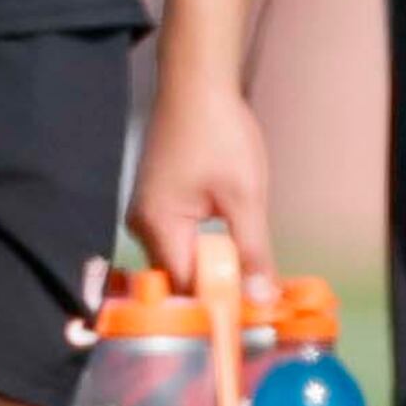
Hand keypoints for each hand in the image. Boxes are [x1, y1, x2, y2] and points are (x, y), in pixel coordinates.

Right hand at [128, 66, 275, 286]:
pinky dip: (207, 250)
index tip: (252, 322)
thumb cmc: (221, 133)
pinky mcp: (160, 203)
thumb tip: (262, 298)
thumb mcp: (245, 195)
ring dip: (214, 270)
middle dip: (217, 291)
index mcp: (158, 226)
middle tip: (259, 306)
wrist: (197, 83)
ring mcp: (149, 214)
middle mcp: (143, 226)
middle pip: (180, 278)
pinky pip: (181, 241)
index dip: (218, 306)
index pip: (186, 287)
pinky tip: (234, 254)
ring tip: (252, 285)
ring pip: (182, 260)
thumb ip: (253, 250)